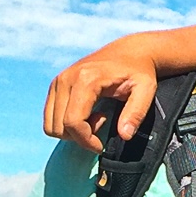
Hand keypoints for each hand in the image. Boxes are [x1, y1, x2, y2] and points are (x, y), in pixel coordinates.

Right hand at [43, 46, 160, 151]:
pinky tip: (85, 113)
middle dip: (80, 136)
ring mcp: (58, 81)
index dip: (86, 140)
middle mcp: (66, 78)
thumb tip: (125, 135)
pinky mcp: (55, 85)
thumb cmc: (138, 70)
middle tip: (101, 123)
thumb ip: (136, 113)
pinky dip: (65, 123)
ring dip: (71, 131)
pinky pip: (50, 117)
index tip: (101, 145)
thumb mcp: (146, 90)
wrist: (129, 51)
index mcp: (85, 79)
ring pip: (51, 125)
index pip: (73, 122)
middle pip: (59, 126)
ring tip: (93, 118)